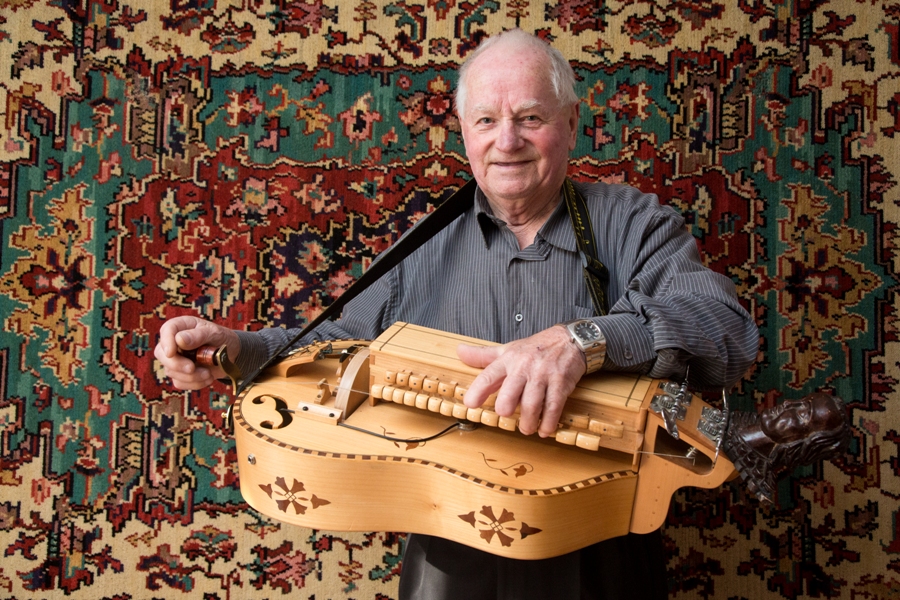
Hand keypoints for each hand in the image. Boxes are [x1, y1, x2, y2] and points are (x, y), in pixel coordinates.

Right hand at [154, 316, 240, 389]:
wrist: (231, 353)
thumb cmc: (220, 338)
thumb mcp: (214, 333)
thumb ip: (198, 335)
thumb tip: (179, 340)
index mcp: (180, 326)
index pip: (166, 330)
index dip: (166, 342)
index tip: (171, 353)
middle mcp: (173, 342)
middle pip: (161, 354)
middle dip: (176, 364)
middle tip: (192, 368)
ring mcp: (175, 359)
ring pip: (171, 371)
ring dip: (191, 376)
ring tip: (208, 373)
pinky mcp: (180, 374)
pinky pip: (180, 383)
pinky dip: (195, 383)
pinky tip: (207, 377)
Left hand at [457, 326, 586, 436]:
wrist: (569, 340)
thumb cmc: (535, 348)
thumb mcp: (507, 349)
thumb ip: (482, 355)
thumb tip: (459, 352)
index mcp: (508, 360)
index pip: (489, 375)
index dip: (478, 390)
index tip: (470, 404)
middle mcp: (524, 367)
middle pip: (510, 392)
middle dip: (506, 408)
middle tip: (505, 415)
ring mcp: (543, 376)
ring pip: (532, 404)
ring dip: (528, 422)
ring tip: (526, 428)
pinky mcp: (561, 383)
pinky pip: (553, 407)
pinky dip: (548, 422)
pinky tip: (544, 429)